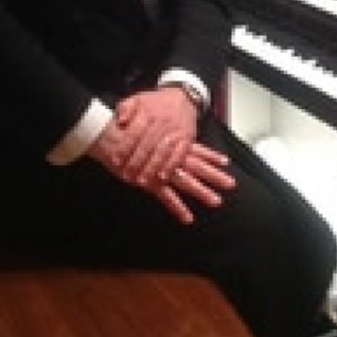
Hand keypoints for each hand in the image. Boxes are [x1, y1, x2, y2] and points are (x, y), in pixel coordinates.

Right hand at [86, 92, 234, 223]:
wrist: (107, 133)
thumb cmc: (123, 125)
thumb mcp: (144, 119)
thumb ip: (156, 126)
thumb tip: (162, 128)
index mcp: (170, 140)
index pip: (195, 149)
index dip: (210, 156)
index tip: (225, 162)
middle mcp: (169, 155)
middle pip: (197, 166)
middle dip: (214, 176)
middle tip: (230, 184)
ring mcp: (160, 168)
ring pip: (186, 182)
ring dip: (202, 192)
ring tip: (216, 201)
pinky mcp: (149, 181)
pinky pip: (166, 196)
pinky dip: (177, 207)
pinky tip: (188, 218)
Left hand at [112, 86, 199, 186]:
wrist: (183, 97)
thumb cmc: (155, 102)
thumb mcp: (138, 99)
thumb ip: (125, 108)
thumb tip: (120, 121)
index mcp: (147, 112)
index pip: (134, 132)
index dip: (124, 148)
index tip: (115, 160)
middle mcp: (162, 122)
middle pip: (147, 145)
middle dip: (136, 162)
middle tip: (126, 175)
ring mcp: (176, 131)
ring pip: (162, 152)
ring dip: (152, 168)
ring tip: (142, 180)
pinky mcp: (187, 139)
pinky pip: (179, 155)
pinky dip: (170, 166)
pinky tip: (162, 177)